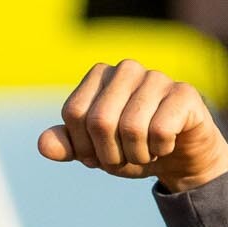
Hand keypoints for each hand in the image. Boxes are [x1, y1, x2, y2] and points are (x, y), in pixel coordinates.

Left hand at [37, 60, 227, 192]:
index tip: (99, 154)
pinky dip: (161, 149)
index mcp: (98, 76)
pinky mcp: (184, 92)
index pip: (74, 113)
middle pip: (100, 120)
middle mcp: (126, 69)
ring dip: (136, 154)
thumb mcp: (93, 152)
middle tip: (124, 157)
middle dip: (109, 154)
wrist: (178, 157)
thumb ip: (67, 146)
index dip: (83, 145)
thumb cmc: (130, 148)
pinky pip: (161, 130)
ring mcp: (157, 77)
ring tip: (146, 151)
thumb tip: (43, 145)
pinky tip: (167, 144)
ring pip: (131, 127)